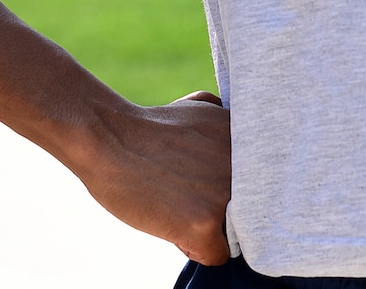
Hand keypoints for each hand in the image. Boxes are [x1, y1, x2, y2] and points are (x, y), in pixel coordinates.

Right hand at [74, 90, 232, 263]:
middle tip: (187, 192)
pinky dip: (193, 247)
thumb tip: (240, 141)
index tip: (203, 177)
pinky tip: (171, 222)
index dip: (228, 185)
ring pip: (234, 235)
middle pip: (248, 210)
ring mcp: (225, 195)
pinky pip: (216, 256)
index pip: (259, 182)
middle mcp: (246, 165)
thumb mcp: (200, 109)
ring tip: (177, 206)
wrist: (107, 138)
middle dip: (220, 207)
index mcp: (248, 139)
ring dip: (207, 228)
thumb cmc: (147, 128)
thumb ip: (226, 126)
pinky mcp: (204, 223)